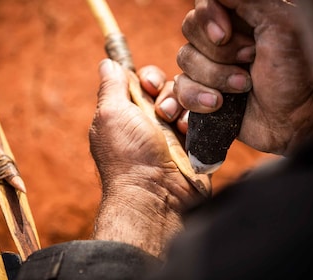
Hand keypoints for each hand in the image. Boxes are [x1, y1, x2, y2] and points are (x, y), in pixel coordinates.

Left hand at [89, 59, 203, 257]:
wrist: (156, 193)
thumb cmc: (128, 155)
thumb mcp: (110, 114)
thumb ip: (111, 86)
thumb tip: (107, 63)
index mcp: (128, 112)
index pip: (145, 80)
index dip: (150, 78)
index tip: (149, 86)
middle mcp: (151, 121)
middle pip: (170, 87)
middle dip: (169, 94)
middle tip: (164, 113)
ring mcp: (174, 133)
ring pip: (190, 100)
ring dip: (186, 108)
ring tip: (179, 127)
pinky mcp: (195, 143)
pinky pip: (204, 119)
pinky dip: (199, 121)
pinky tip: (191, 133)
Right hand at [175, 0, 312, 155]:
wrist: (295, 120)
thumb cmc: (295, 72)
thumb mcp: (279, 24)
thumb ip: (247, 1)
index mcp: (240, 17)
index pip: (204, 4)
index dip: (207, 18)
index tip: (223, 35)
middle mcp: (222, 40)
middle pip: (190, 30)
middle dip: (219, 52)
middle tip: (250, 60)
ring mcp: (210, 67)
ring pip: (184, 60)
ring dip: (215, 76)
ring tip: (243, 87)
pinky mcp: (202, 93)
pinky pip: (180, 89)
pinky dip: (197, 97)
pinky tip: (219, 104)